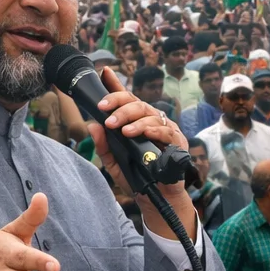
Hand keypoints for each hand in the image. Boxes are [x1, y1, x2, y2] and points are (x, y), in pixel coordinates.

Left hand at [86, 67, 190, 209]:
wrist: (156, 198)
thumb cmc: (137, 176)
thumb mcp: (114, 162)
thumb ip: (103, 145)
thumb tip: (92, 125)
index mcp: (136, 122)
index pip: (126, 99)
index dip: (115, 84)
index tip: (104, 72)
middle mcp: (151, 121)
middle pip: (136, 103)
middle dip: (119, 105)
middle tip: (105, 112)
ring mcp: (166, 130)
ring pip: (150, 114)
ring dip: (133, 120)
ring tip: (121, 129)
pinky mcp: (178, 142)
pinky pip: (166, 131)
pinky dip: (153, 130)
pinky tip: (143, 133)